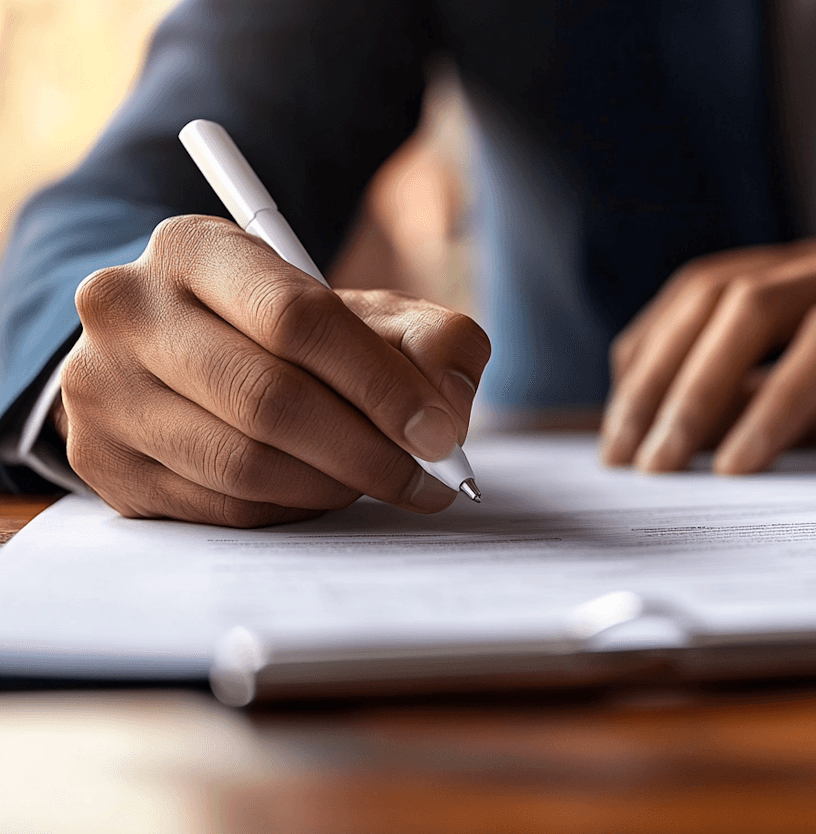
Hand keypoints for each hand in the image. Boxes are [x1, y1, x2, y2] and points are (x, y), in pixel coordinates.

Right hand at [57, 215, 489, 526]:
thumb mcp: (363, 311)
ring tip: (377, 480)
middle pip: (269, 400)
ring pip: (244, 464)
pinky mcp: (104, 461)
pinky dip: (290, 508)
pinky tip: (320, 489)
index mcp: (193, 248)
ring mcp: (101, 389)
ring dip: (333, 486)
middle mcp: (127, 309)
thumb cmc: (286, 333)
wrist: (180, 355)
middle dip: (368, 451)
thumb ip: (430, 341)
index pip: (297, 318)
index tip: (439, 432)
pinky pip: (220, 507)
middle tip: (427, 479)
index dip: (380, 384)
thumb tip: (447, 416)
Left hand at [601, 237, 815, 472]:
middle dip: (654, 381)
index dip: (643, 364)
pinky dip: (778, 400)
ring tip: (670, 465)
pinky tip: (744, 460)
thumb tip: (674, 448)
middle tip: (627, 460)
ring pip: (755, 305)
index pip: (689, 304)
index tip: (617, 440)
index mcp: (788, 279)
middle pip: (707, 299)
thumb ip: (755, 413)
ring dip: (699, 388)